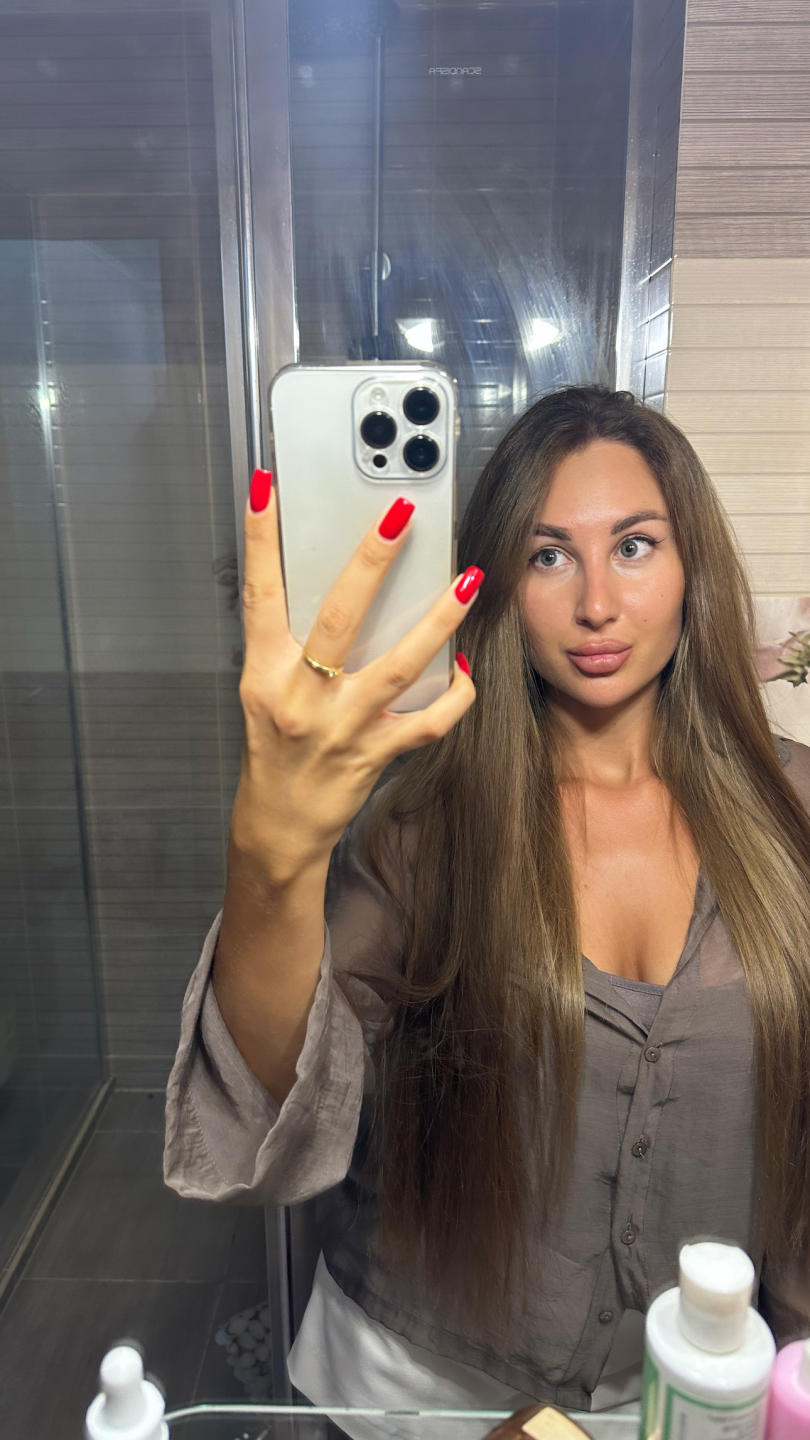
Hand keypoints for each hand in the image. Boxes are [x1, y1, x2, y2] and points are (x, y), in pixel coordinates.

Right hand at [231, 468, 482, 881]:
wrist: (277, 823)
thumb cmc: (273, 750)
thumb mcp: (265, 691)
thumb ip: (292, 645)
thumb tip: (335, 585)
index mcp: (265, 672)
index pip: (259, 593)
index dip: (259, 538)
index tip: (265, 487)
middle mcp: (300, 696)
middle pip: (339, 617)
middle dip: (371, 561)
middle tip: (400, 514)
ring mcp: (340, 726)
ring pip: (398, 664)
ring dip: (437, 619)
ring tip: (468, 579)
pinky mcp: (374, 754)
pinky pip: (427, 721)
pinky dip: (454, 696)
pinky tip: (468, 668)